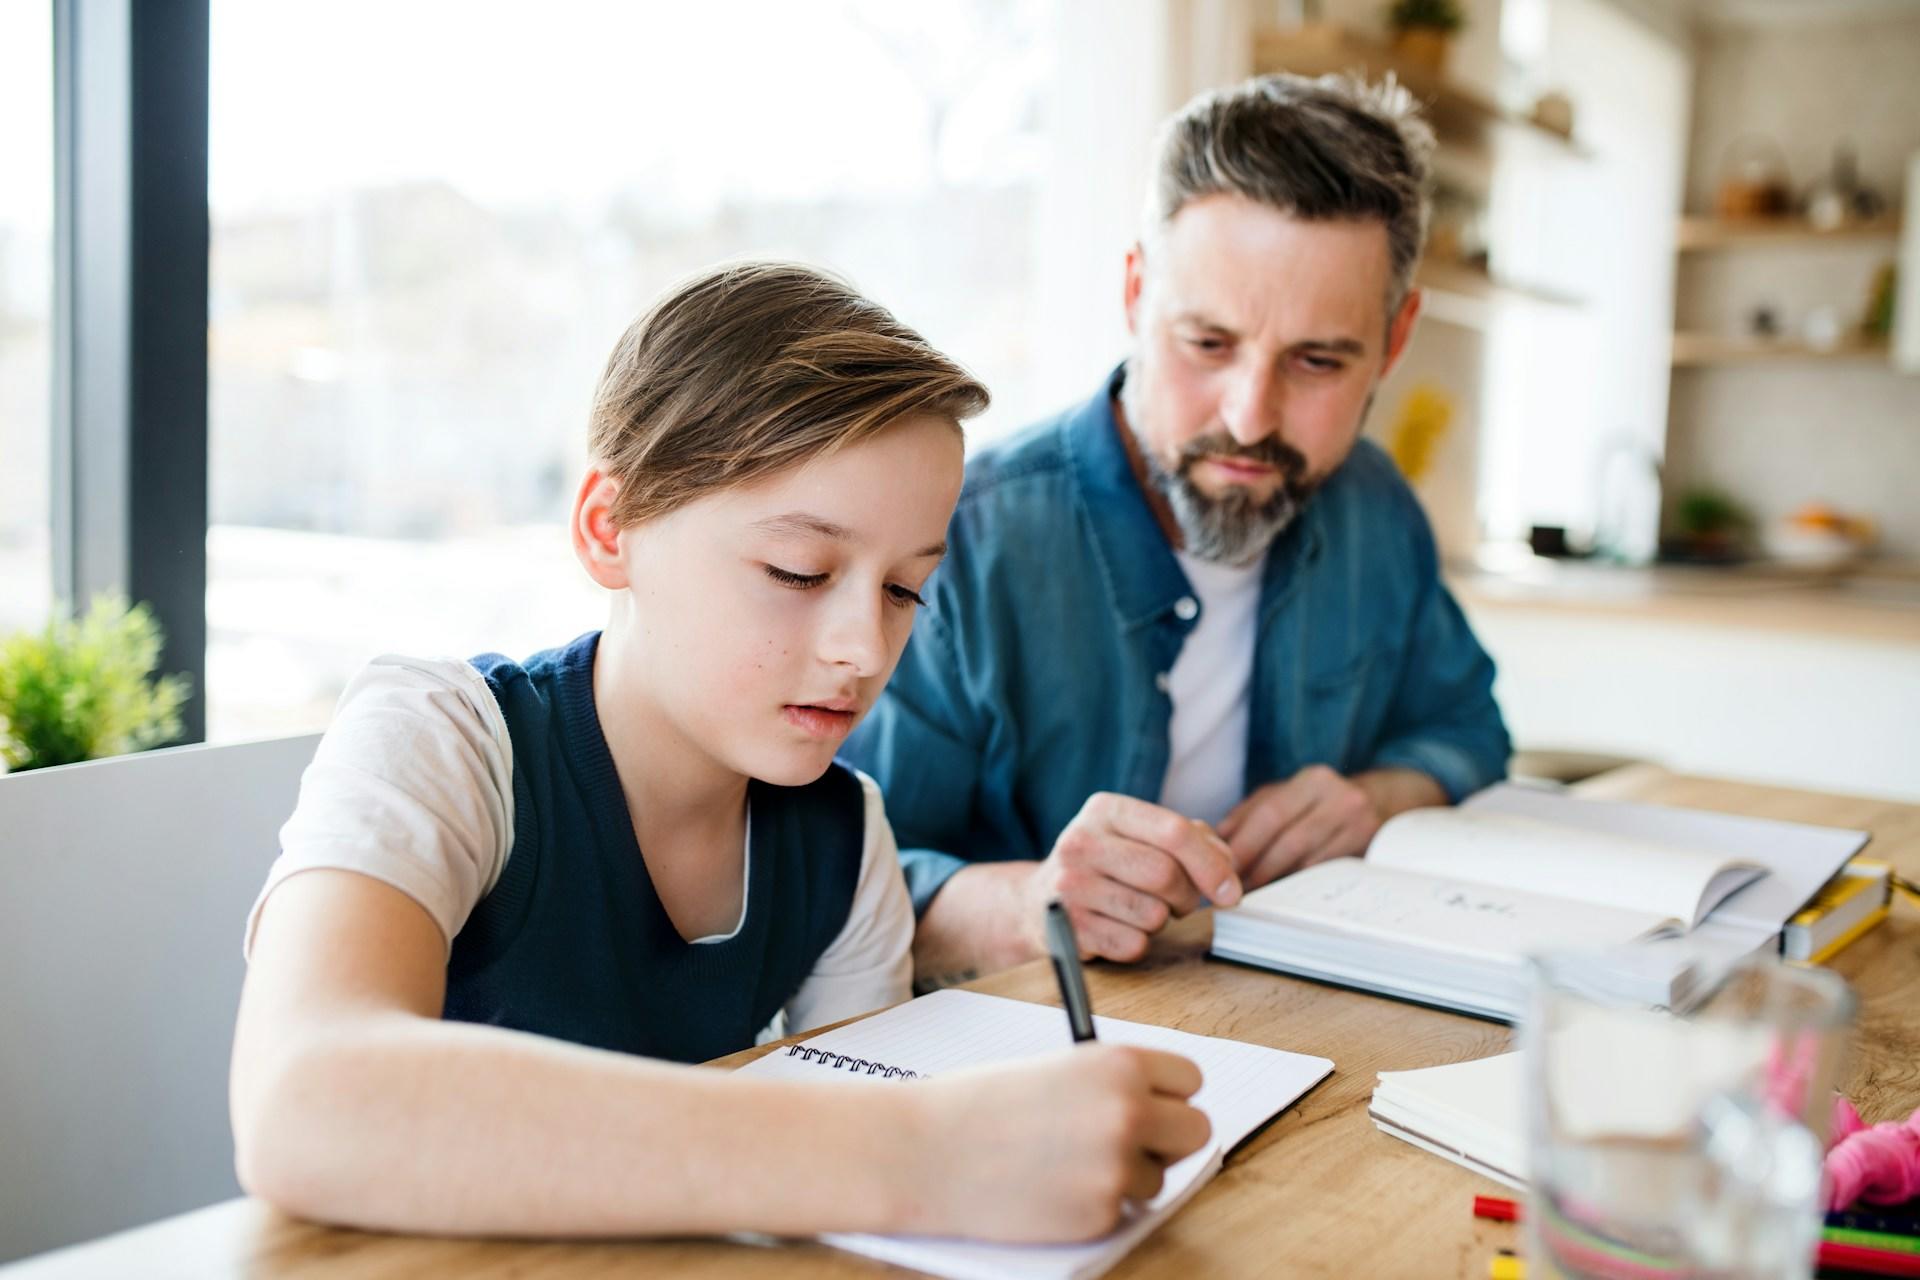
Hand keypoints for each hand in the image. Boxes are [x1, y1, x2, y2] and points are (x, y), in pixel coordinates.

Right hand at [912, 1045, 1210, 1242]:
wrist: (924, 1151)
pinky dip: (1094, 1205)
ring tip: (1064, 1163)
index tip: (1151, 1104)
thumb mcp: (1055, 1070)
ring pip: (1158, 1176)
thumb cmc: (979, 1104)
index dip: (1167, 1094)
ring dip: (1124, 1175)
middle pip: (1196, 1130)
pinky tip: (1050, 1188)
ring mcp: (1116, 1167)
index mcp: (1119, 1064)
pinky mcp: (1099, 1214)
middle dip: (1167, 1139)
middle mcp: (1128, 1112)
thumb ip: (1110, 1083)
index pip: (1189, 1080)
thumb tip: (1157, 1107)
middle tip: (1132, 1142)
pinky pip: (1122, 1211)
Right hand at [1024, 793, 1242, 962]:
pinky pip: (1132, 945)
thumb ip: (1190, 841)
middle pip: (1166, 875)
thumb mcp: (1140, 837)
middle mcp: (1080, 842)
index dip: (1212, 865)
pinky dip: (1138, 944)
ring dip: (1160, 921)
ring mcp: (1069, 886)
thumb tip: (1226, 866)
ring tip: (1140, 910)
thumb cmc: (1105, 867)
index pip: (1174, 832)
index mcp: (1105, 810)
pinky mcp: (1068, 928)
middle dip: (1186, 897)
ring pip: (1153, 914)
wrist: (1038, 901)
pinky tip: (1118, 928)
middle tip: (1178, 902)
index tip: (1230, 891)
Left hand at [1218, 765, 1382, 888]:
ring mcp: (1358, 823)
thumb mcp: (1290, 795)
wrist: (1384, 805)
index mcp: (1312, 780)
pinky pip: (1326, 871)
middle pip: (1289, 838)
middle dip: (1257, 866)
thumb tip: (1219, 835)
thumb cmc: (1323, 804)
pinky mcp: (1368, 847)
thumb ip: (1252, 811)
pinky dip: (1300, 883)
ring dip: (1276, 879)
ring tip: (1253, 892)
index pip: (1270, 813)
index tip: (1223, 865)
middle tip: (1234, 886)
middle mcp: (1338, 796)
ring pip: (1308, 859)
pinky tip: (1283, 891)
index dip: (1245, 843)